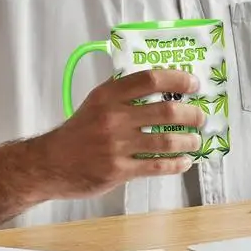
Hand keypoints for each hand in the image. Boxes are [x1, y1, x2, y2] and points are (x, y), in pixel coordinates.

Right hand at [39, 69, 205, 198]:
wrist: (49, 163)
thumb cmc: (78, 131)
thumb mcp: (96, 101)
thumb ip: (122, 91)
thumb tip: (158, 83)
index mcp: (109, 95)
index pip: (150, 79)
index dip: (177, 79)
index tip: (193, 84)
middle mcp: (114, 117)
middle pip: (165, 111)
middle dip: (191, 114)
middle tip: (200, 116)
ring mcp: (116, 145)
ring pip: (165, 141)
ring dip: (188, 141)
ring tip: (196, 140)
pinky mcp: (118, 170)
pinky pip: (156, 166)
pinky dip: (176, 164)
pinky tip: (184, 162)